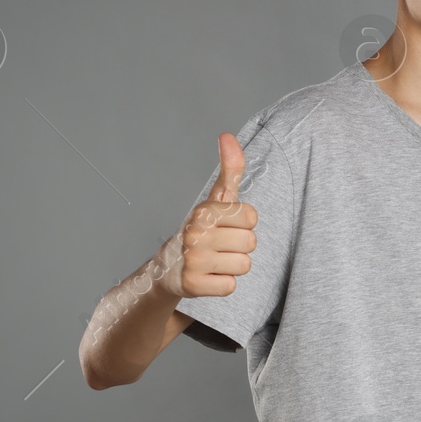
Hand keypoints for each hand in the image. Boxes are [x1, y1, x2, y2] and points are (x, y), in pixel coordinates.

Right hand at [157, 132, 257, 298]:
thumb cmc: (202, 230)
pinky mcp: (193, 285)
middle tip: (220, 246)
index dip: (244, 223)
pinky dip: (223, 284)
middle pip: (251, 243)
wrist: (169, 267)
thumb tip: (228, 135)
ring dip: (233, 265)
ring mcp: (193, 260)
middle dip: (240, 246)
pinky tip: (209, 276)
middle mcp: (195, 234)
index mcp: (204, 211)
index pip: (252, 217)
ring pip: (244, 265)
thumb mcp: (216, 199)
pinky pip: (231, 286)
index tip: (227, 226)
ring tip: (215, 261)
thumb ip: (229, 169)